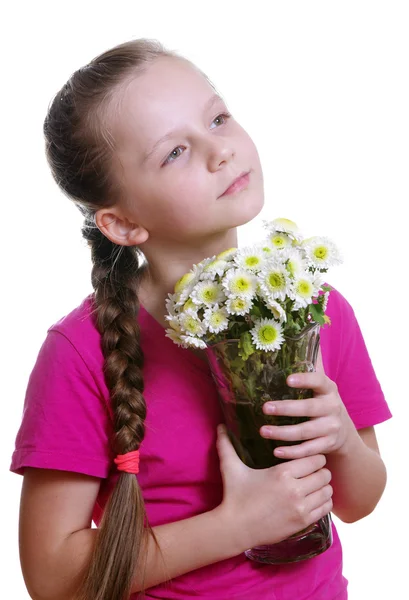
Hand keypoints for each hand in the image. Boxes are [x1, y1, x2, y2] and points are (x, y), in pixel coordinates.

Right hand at [215, 424, 332, 550]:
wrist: (235, 528)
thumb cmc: (234, 496)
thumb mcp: (231, 468)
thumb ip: (226, 445)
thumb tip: (220, 426)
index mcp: (282, 473)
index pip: (315, 459)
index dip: (314, 457)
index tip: (307, 459)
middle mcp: (295, 489)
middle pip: (324, 474)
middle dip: (319, 471)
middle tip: (311, 472)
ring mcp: (300, 508)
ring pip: (327, 491)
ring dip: (322, 487)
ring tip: (312, 485)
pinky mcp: (302, 523)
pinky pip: (325, 508)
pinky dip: (322, 502)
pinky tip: (312, 500)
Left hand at [259, 350, 356, 459]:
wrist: (344, 432)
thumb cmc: (322, 403)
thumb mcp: (320, 388)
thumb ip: (309, 369)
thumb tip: (296, 342)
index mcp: (329, 389)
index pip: (319, 381)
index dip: (305, 379)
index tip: (288, 380)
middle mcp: (333, 407)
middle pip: (309, 408)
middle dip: (286, 409)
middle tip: (265, 408)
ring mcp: (332, 428)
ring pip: (305, 432)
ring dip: (283, 433)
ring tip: (263, 431)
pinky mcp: (328, 445)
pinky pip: (309, 450)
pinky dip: (292, 452)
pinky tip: (276, 451)